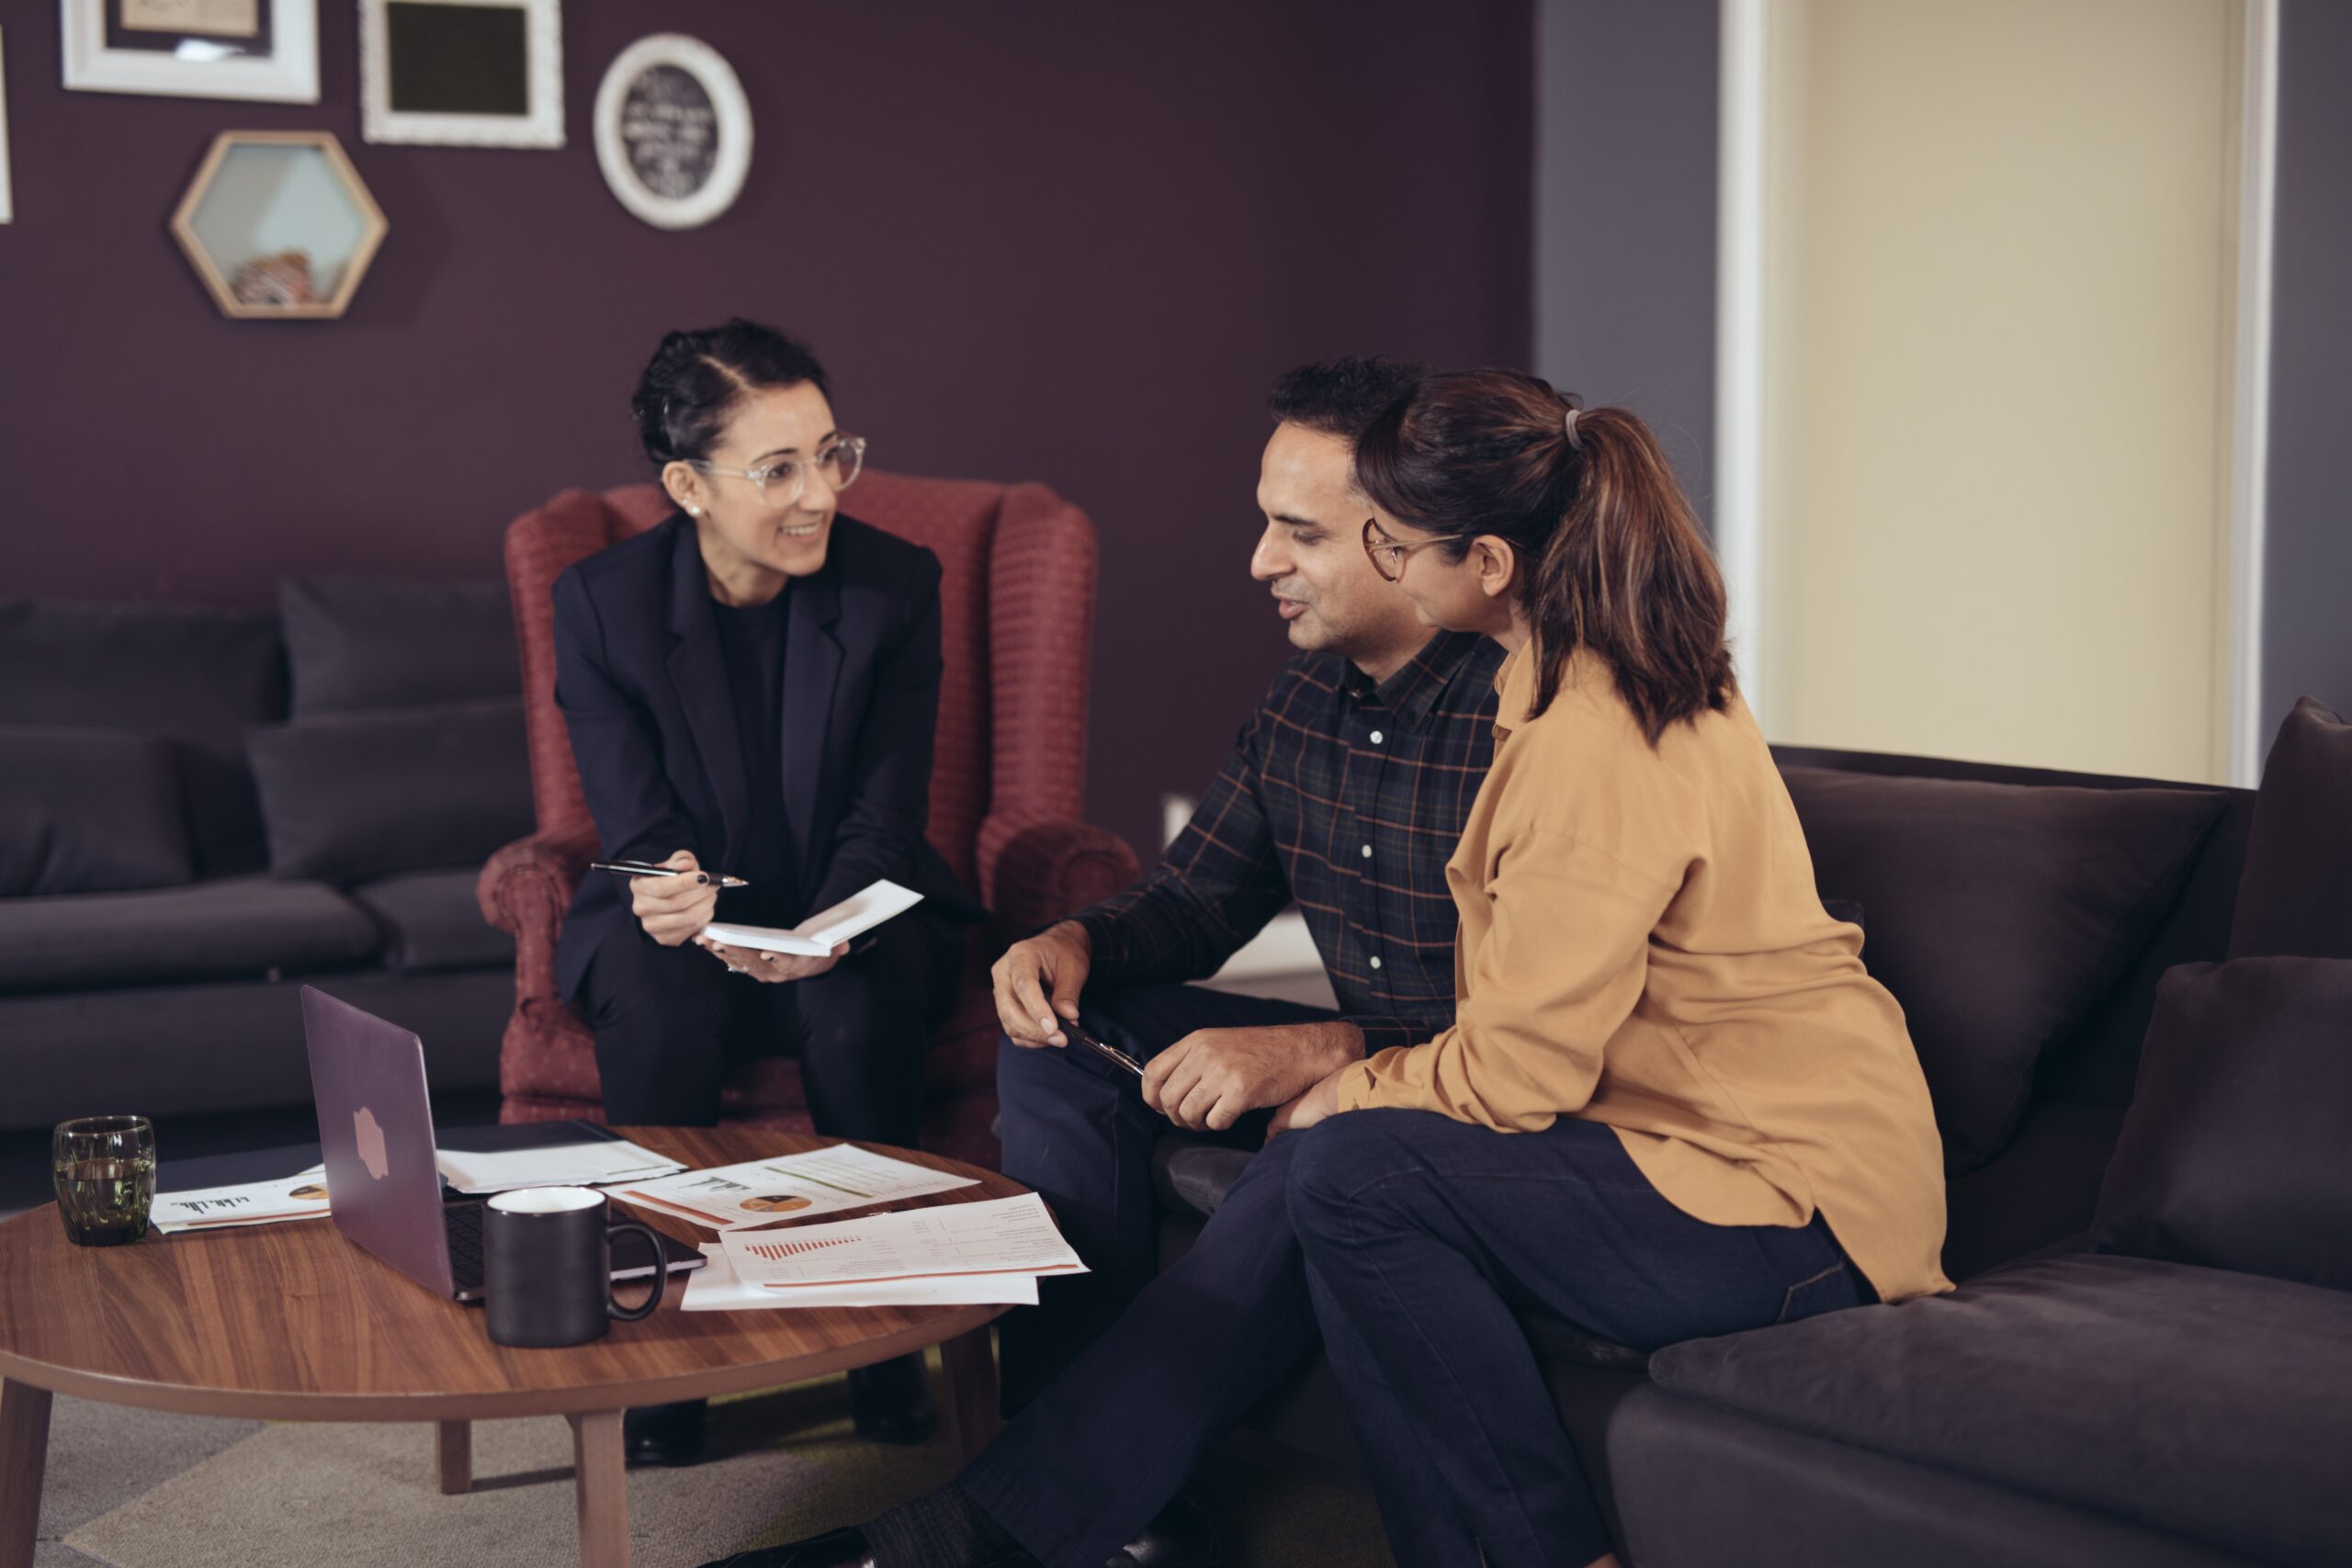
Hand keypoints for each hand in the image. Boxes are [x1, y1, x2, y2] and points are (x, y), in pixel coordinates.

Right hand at [631, 850, 718, 945]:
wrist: (668, 898)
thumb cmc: (672, 878)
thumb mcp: (675, 864)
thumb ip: (681, 860)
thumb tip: (687, 865)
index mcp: (639, 886)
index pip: (660, 887)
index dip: (685, 882)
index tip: (705, 877)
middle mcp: (641, 907)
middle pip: (676, 903)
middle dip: (701, 893)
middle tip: (714, 885)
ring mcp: (651, 926)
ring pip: (687, 918)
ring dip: (705, 905)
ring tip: (712, 896)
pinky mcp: (664, 938)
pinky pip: (691, 929)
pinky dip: (704, 918)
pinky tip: (706, 908)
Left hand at [692, 936, 848, 982]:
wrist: (810, 965)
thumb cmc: (818, 953)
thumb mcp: (832, 951)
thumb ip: (838, 948)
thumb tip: (844, 946)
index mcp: (794, 967)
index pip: (785, 963)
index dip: (776, 959)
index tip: (766, 954)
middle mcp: (775, 973)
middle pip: (754, 962)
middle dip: (736, 952)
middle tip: (719, 943)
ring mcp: (761, 972)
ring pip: (739, 962)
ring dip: (721, 952)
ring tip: (704, 941)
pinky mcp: (751, 968)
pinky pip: (732, 961)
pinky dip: (719, 951)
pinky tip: (705, 942)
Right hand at [991, 921, 1091, 1047]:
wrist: (1057, 947)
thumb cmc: (1064, 952)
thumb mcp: (1073, 968)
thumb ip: (1068, 993)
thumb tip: (1068, 1017)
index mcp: (1020, 955)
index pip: (1023, 985)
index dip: (1037, 1009)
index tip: (1053, 1027)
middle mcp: (1004, 972)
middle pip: (1009, 1008)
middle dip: (1034, 1029)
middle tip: (1061, 1039)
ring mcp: (1001, 990)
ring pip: (1009, 1022)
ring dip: (1034, 1036)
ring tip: (1061, 1036)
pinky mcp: (1005, 1005)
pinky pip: (1012, 1028)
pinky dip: (1030, 1038)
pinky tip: (1049, 1036)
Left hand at [1142, 1022, 1361, 1131]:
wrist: (1301, 1051)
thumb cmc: (1261, 1051)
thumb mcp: (1219, 1043)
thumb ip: (1192, 1060)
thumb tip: (1163, 1090)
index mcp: (1197, 1041)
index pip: (1152, 1071)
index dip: (1151, 1096)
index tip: (1160, 1107)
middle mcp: (1206, 1054)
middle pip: (1167, 1098)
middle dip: (1176, 1116)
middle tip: (1192, 1119)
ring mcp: (1223, 1072)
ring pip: (1187, 1113)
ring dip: (1196, 1124)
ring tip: (1210, 1119)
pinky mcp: (1242, 1092)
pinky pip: (1214, 1121)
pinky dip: (1218, 1125)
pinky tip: (1228, 1117)